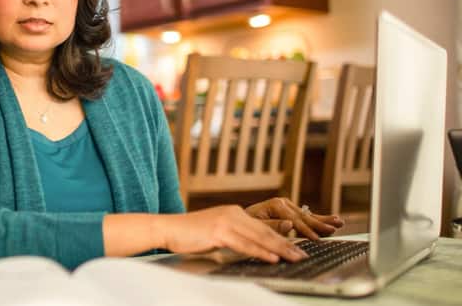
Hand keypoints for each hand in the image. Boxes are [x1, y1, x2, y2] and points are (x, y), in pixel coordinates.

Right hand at [155, 205, 308, 262]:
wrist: (168, 228)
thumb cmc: (189, 233)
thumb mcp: (216, 232)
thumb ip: (234, 236)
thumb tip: (251, 246)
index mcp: (234, 212)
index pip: (263, 226)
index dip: (282, 237)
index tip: (296, 248)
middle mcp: (233, 214)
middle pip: (265, 231)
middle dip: (287, 244)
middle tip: (303, 254)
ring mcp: (226, 222)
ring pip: (259, 237)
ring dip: (280, 249)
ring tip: (295, 257)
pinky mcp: (219, 232)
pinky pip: (244, 244)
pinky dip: (260, 251)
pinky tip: (272, 258)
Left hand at [245, 197, 343, 239]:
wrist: (239, 218)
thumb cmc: (244, 223)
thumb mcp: (254, 225)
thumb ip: (272, 225)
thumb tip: (290, 224)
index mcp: (275, 205)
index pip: (295, 220)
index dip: (305, 230)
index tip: (315, 239)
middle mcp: (283, 203)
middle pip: (305, 216)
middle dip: (320, 224)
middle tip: (334, 229)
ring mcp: (288, 206)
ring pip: (308, 216)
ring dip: (324, 220)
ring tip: (339, 222)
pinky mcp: (291, 211)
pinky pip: (307, 217)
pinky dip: (319, 219)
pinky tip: (333, 220)